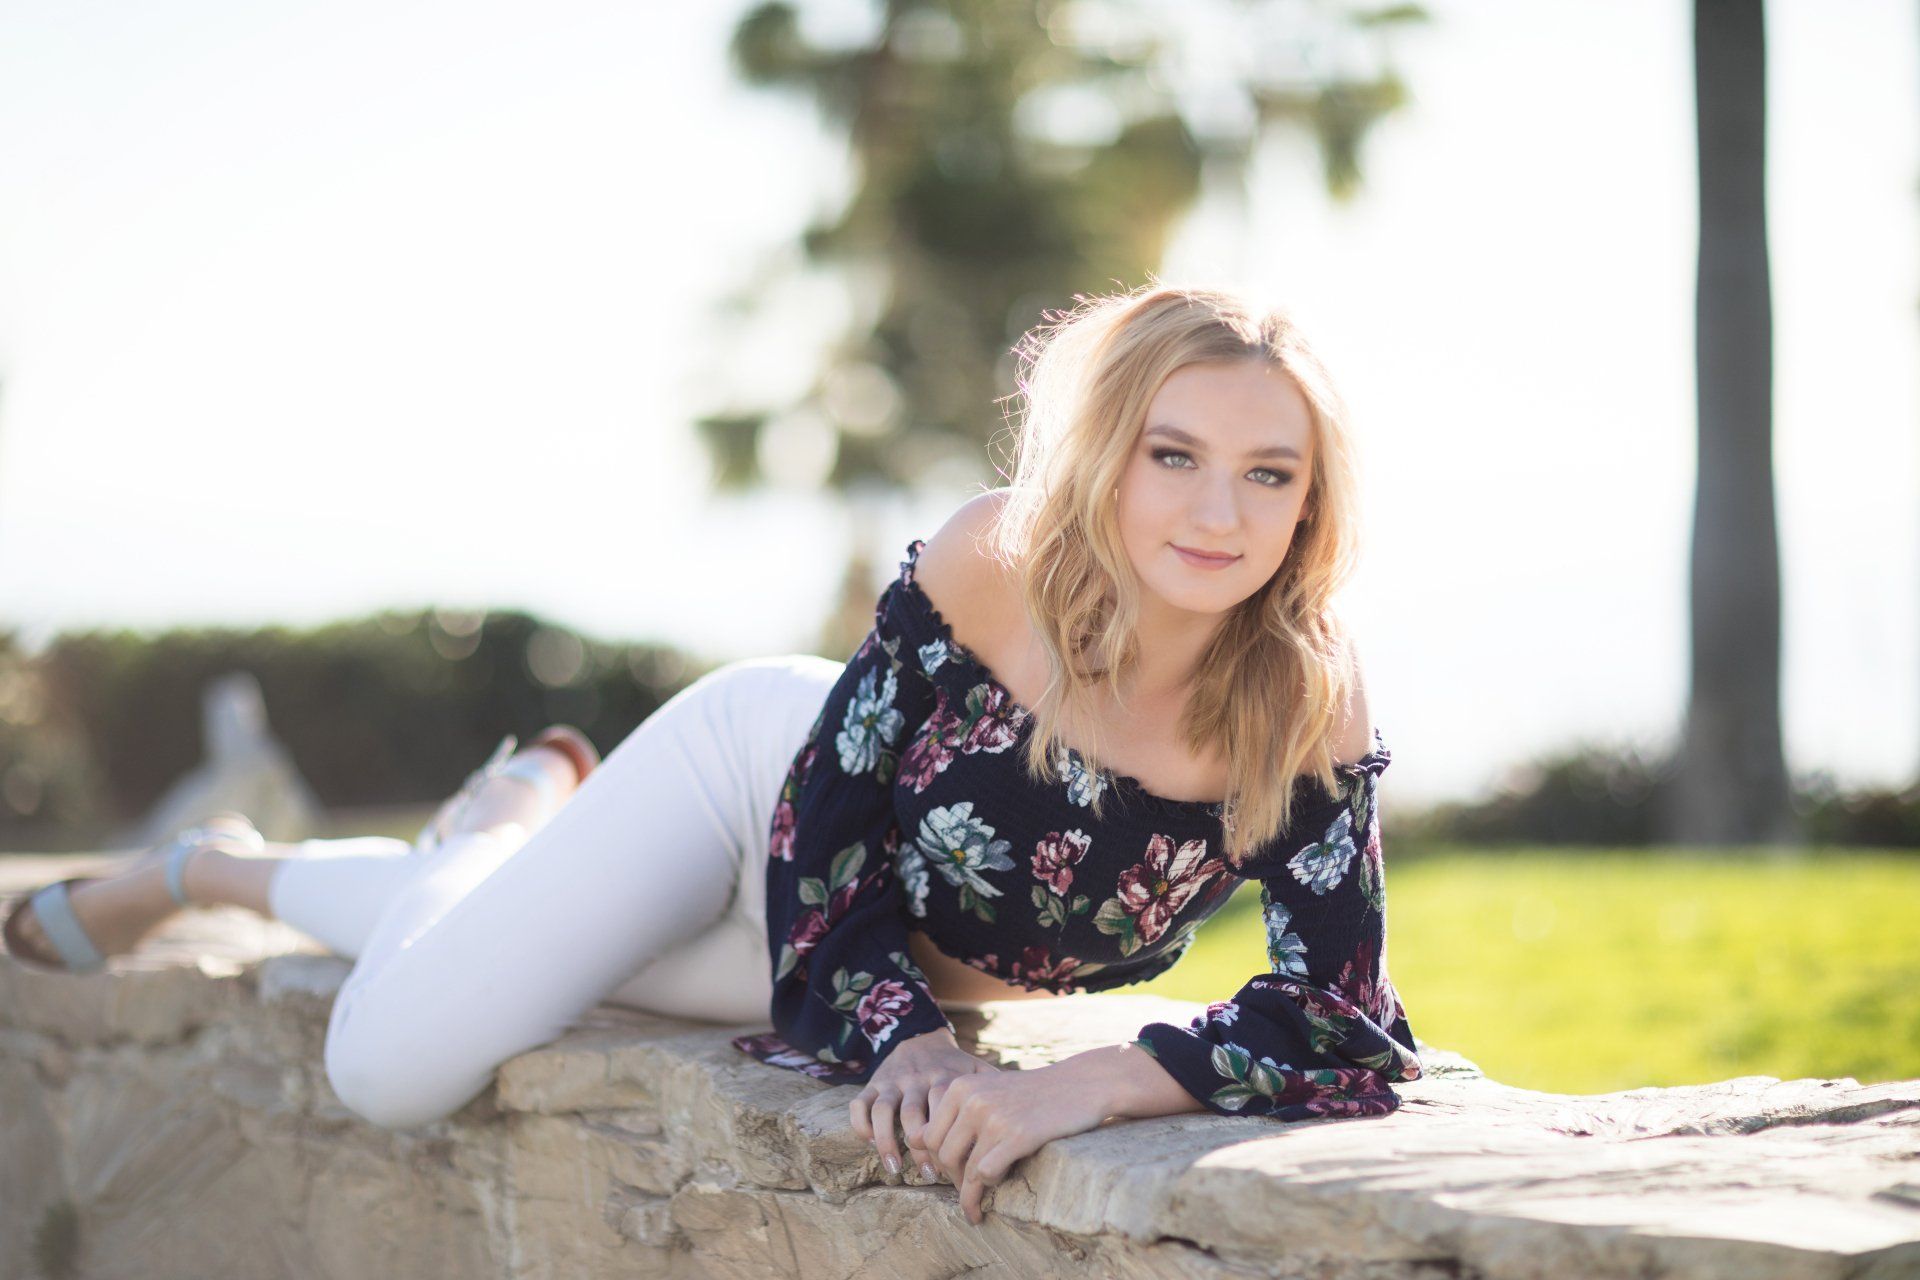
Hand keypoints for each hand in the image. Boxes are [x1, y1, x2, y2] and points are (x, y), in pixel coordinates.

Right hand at [850, 1026, 999, 1184]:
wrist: (920, 1036)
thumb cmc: (953, 1067)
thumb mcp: (976, 1071)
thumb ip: (995, 1090)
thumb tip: (1025, 1117)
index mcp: (944, 1078)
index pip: (944, 1111)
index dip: (950, 1140)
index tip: (960, 1166)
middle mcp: (916, 1079)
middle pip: (913, 1113)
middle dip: (921, 1147)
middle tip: (932, 1174)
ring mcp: (892, 1081)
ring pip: (885, 1111)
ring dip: (888, 1142)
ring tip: (896, 1169)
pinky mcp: (873, 1084)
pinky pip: (860, 1105)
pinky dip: (862, 1126)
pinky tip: (870, 1144)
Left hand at [922, 1063, 1112, 1225]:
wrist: (1080, 1084)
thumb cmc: (1033, 1093)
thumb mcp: (988, 1089)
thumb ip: (955, 1111)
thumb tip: (914, 1141)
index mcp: (961, 1087)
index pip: (927, 1136)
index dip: (937, 1161)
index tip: (952, 1174)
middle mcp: (973, 1100)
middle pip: (943, 1155)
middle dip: (952, 1180)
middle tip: (966, 1193)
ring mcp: (994, 1117)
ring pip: (965, 1169)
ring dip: (969, 1194)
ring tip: (975, 1206)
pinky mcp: (1018, 1135)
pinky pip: (987, 1174)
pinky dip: (988, 1189)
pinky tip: (996, 1192)